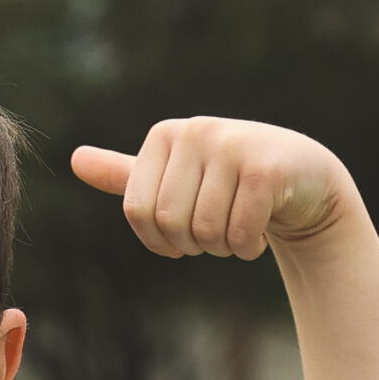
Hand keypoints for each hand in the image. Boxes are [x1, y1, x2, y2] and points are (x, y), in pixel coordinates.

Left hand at [72, 116, 348, 260]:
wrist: (305, 179)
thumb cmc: (231, 182)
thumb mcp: (175, 175)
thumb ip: (126, 174)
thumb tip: (73, 159)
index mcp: (164, 135)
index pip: (137, 211)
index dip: (159, 241)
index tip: (181, 237)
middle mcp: (196, 131)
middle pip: (169, 223)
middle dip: (193, 245)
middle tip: (217, 235)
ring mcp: (232, 146)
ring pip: (204, 231)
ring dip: (223, 248)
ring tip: (240, 229)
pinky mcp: (265, 170)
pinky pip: (238, 233)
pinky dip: (249, 247)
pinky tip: (263, 230)